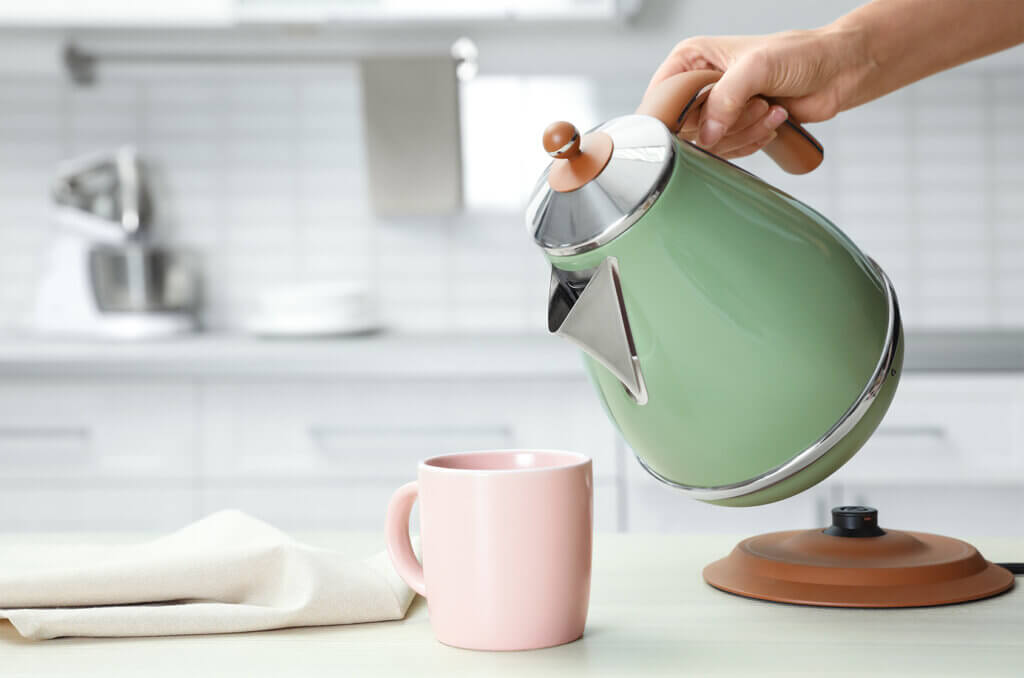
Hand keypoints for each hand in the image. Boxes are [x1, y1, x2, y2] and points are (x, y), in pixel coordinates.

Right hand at [647, 28, 861, 157]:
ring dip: (744, 132)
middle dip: (723, 124)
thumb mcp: (756, 68)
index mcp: (692, 59)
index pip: (662, 96)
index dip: (674, 116)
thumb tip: (706, 134)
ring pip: (708, 144)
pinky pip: (729, 151)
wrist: (836, 71)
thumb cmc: (801, 55)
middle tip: (754, 105)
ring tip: (768, 108)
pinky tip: (772, 121)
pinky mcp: (734, 129)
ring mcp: (716, 110)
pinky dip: (753, 141)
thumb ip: (725, 99)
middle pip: (685, 126)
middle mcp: (698, 85)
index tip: (697, 125)